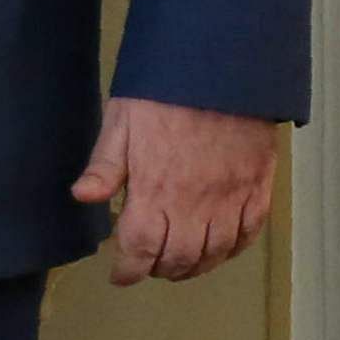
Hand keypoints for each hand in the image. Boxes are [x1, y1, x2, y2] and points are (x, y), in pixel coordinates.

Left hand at [69, 99, 281, 284]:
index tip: (121, 275)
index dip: (128, 270)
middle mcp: (193, 203)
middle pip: (177, 259)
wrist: (222, 64)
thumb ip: (104, 165)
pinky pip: (249, 233)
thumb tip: (82, 198)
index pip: (139, 249)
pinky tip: (221, 248)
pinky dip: (233, 249)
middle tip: (151, 265)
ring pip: (214, 253)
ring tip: (181, 263)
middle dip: (159, 270)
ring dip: (195, 266)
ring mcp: (230, 197)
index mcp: (154, 189)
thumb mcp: (122, 120)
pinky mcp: (257, 187)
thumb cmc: (166, 89)